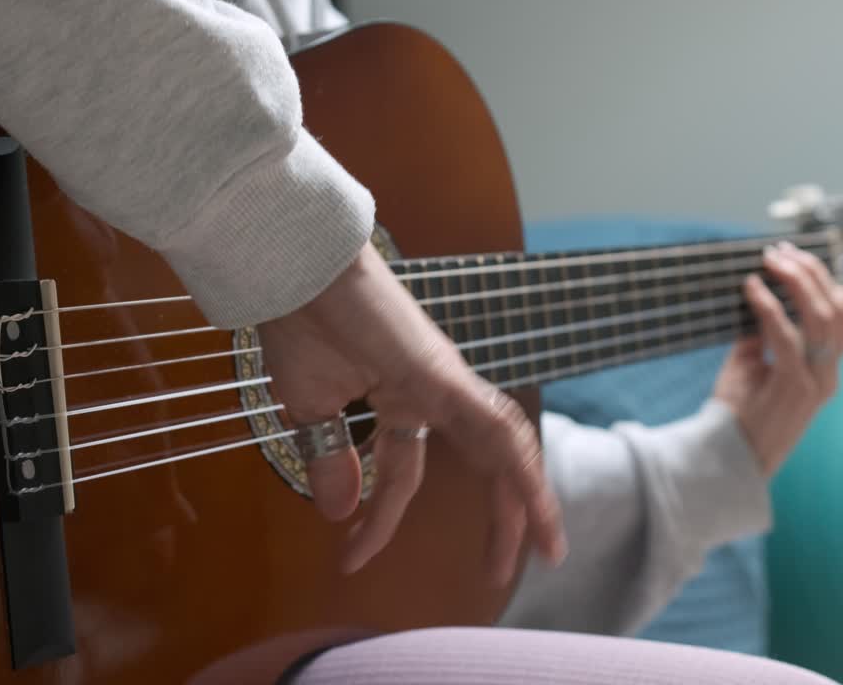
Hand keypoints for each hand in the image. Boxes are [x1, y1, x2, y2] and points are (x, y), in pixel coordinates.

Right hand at [255, 242, 566, 584]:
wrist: (295, 271)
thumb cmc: (298, 324)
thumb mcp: (309, 411)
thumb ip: (329, 459)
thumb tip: (338, 511)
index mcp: (401, 400)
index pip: (401, 474)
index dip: (381, 521)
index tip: (352, 561)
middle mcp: (435, 394)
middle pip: (483, 462)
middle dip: (499, 516)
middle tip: (503, 571)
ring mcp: (446, 383)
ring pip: (503, 447)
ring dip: (527, 500)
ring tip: (547, 551)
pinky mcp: (444, 374)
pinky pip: (495, 427)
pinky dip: (520, 466)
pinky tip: (537, 503)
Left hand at [713, 241, 842, 475]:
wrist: (728, 460)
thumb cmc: (738, 414)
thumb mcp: (751, 367)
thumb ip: (760, 334)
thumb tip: (753, 295)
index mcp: (826, 370)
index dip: (827, 281)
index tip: (795, 257)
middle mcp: (828, 374)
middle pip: (840, 310)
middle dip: (812, 272)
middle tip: (781, 252)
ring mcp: (816, 381)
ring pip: (823, 318)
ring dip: (797, 282)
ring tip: (771, 261)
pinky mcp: (793, 387)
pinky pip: (787, 337)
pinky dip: (770, 306)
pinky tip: (752, 289)